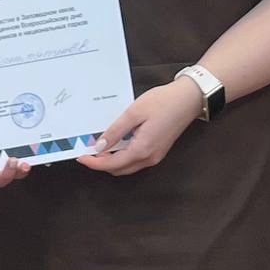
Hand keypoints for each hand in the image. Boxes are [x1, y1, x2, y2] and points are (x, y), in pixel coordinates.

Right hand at [0, 121, 27, 189]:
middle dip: (6, 174)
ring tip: (23, 161)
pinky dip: (32, 159)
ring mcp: (11, 159)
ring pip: (16, 173)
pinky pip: (29, 160)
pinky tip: (33, 153)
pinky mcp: (25, 152)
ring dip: (20, 170)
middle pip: (0, 179)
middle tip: (10, 162)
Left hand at [80, 77, 203, 175]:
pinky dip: (122, 157)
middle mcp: (149, 158)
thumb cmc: (163, 102)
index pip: (112, 164)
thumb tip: (99, 146)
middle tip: (87, 151)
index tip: (81, 156)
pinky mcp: (158, 151)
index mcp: (142, 149)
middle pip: (118, 169)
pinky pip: (135, 160)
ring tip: (99, 147)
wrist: (189, 99)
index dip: (94, 163)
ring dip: (112, 161)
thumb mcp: (134, 112)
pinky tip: (116, 144)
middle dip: (101, 164)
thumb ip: (116, 131)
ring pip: (127, 167)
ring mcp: (155, 157)